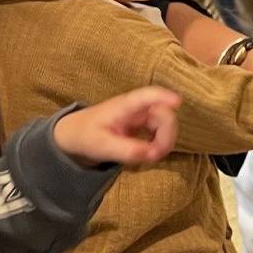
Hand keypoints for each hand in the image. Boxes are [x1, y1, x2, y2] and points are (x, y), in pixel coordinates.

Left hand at [54, 87, 181, 167]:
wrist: (75, 134)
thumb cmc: (85, 135)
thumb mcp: (102, 146)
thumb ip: (127, 150)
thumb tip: (153, 154)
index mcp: (124, 106)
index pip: (146, 95)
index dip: (163, 96)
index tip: (178, 102)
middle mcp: (137, 107)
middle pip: (163, 113)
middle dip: (167, 133)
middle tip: (156, 155)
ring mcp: (142, 115)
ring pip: (166, 122)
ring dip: (166, 139)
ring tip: (152, 156)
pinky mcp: (144, 123)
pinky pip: (161, 130)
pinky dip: (161, 142)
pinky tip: (151, 152)